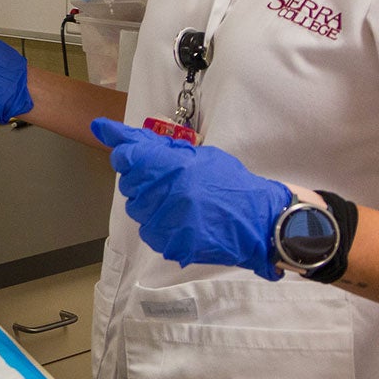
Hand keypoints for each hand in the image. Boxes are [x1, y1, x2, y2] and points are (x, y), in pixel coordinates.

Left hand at [91, 119, 291, 279]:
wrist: (260, 222)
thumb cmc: (231, 184)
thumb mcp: (200, 156)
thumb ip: (159, 148)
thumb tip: (118, 135)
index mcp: (172, 167)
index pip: (127, 157)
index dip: (124, 152)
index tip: (123, 148)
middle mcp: (166, 193)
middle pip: (129, 184)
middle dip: (141, 180)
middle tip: (167, 181)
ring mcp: (168, 222)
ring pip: (137, 209)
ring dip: (150, 204)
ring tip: (178, 202)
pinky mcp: (171, 244)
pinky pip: (150, 232)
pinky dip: (160, 225)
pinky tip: (182, 220)